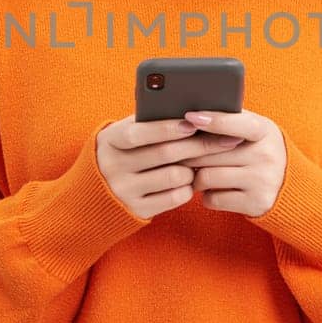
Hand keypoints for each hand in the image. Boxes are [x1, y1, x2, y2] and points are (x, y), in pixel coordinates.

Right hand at [95, 114, 243, 219]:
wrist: (97, 193)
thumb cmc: (124, 152)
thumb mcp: (125, 134)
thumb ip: (148, 122)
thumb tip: (191, 112)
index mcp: (110, 141)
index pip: (138, 133)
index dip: (166, 128)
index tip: (193, 122)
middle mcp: (114, 167)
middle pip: (164, 154)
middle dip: (198, 145)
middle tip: (224, 139)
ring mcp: (125, 191)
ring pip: (174, 176)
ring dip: (193, 167)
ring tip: (200, 160)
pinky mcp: (138, 210)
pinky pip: (174, 197)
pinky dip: (188, 187)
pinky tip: (190, 179)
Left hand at [174, 108, 287, 217]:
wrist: (289, 184)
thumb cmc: (259, 150)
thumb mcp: (255, 129)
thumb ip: (230, 119)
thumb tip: (192, 115)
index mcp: (265, 131)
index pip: (237, 123)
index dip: (213, 120)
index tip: (190, 117)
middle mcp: (266, 156)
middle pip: (210, 153)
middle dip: (189, 153)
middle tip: (180, 153)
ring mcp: (262, 181)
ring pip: (206, 177)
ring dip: (195, 176)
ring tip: (197, 172)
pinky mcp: (255, 204)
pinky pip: (212, 199)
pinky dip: (206, 195)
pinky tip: (212, 189)